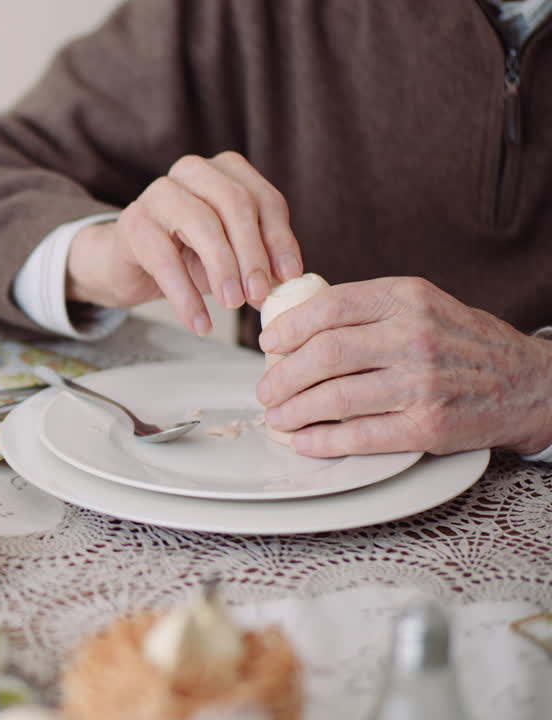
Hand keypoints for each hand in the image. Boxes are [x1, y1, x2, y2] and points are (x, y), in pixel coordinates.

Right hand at [66, 151, 302, 334]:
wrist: (129, 265)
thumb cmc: (187, 256)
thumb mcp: (232, 254)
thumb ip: (260, 258)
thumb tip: (289, 280)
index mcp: (225, 171)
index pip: (264, 199)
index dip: (280, 238)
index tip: (288, 276)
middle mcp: (192, 171)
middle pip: (235, 204)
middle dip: (252, 253)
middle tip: (259, 295)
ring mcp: (158, 193)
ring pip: (202, 223)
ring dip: (223, 269)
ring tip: (233, 304)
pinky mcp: (132, 223)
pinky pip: (165, 260)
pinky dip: (186, 296)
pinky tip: (199, 322)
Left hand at [256, 277, 551, 455]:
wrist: (530, 383)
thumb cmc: (463, 343)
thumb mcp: (422, 305)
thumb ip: (367, 310)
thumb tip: (294, 326)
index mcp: (406, 298)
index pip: (328, 308)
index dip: (287, 329)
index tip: (269, 345)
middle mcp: (414, 337)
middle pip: (323, 355)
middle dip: (281, 377)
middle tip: (265, 389)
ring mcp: (421, 384)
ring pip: (333, 398)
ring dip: (292, 412)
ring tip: (277, 416)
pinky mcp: (427, 426)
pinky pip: (358, 436)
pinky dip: (321, 441)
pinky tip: (304, 441)